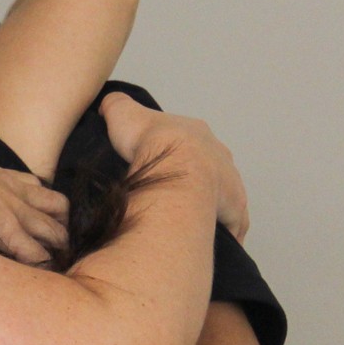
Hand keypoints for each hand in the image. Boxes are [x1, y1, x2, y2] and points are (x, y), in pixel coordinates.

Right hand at [0, 141, 67, 264]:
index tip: (51, 231)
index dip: (53, 213)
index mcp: (8, 180)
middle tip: (60, 253)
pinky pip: (32, 250)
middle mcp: (18, 192)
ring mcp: (14, 208)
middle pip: (60, 209)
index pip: (44, 194)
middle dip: (63, 231)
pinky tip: (37, 277)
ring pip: (55, 230)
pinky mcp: (5, 224)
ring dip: (58, 249)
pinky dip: (38, 265)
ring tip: (55, 267)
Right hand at [99, 93, 248, 238]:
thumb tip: (109, 104)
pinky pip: (230, 222)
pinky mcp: (234, 209)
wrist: (173, 165)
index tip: (160, 167)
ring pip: (221, 195)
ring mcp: (230, 182)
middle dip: (193, 181)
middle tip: (171, 197)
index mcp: (196, 134)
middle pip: (208, 168)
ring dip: (208, 206)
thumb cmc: (148, 143)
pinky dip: (221, 231)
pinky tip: (205, 240)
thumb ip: (116, 106)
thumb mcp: (122, 114)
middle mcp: (219, 155)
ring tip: (186, 221)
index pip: (188, 142)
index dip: (174, 154)